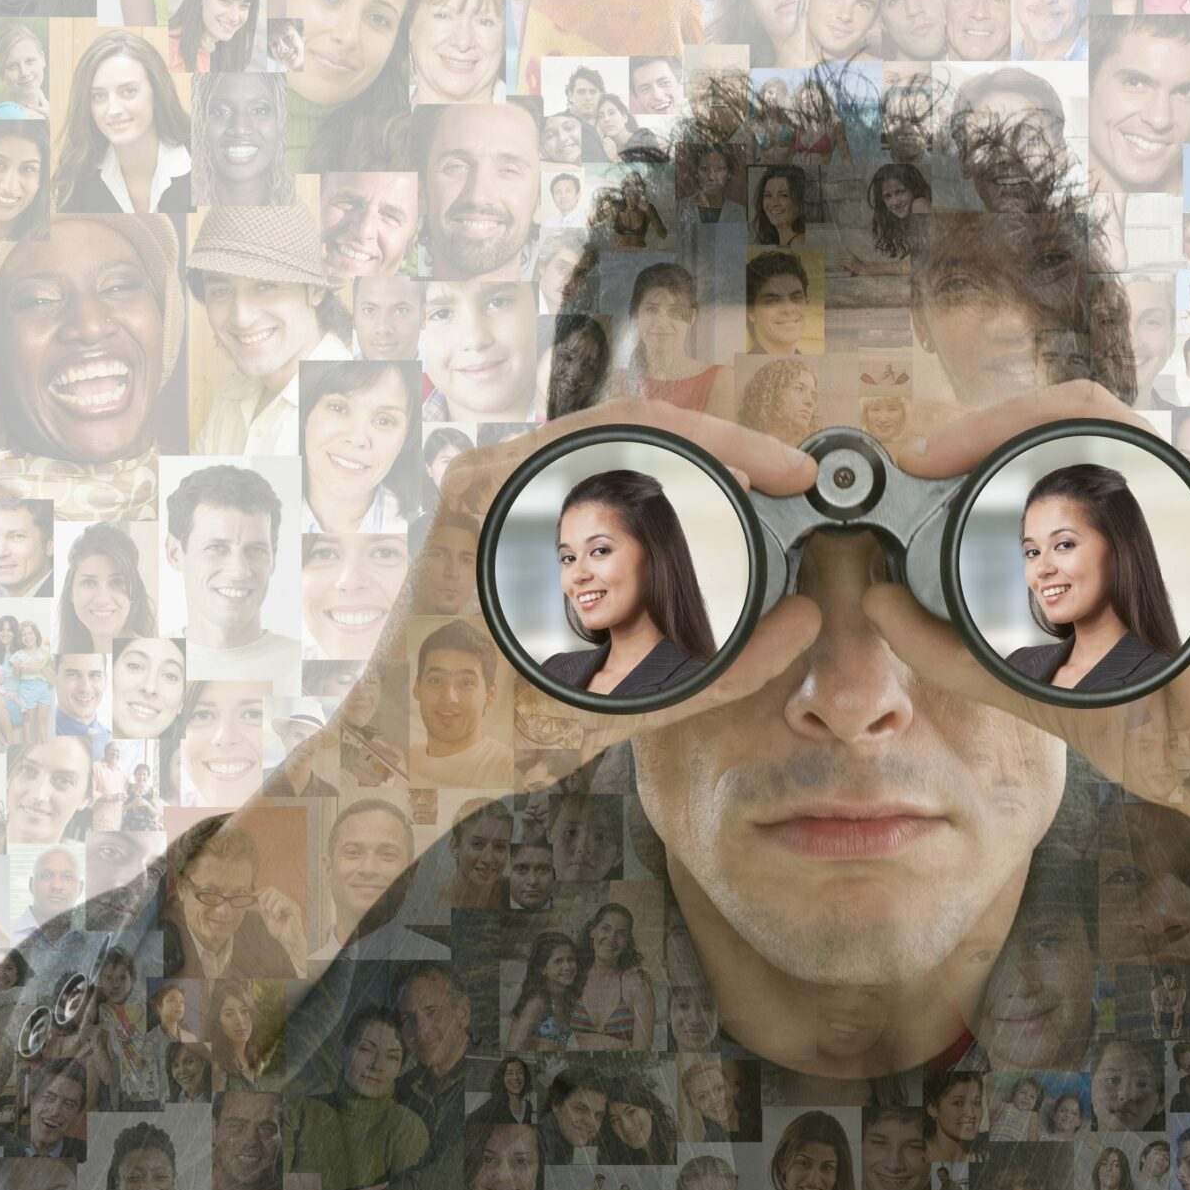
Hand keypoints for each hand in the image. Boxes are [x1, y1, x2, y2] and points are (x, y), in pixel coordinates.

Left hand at [254, 884, 305, 960]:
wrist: (289, 942)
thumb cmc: (280, 931)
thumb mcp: (267, 917)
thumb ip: (262, 908)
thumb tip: (252, 899)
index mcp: (281, 901)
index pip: (269, 889)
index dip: (260, 892)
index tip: (253, 898)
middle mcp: (286, 900)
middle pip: (271, 889)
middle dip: (263, 900)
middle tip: (264, 911)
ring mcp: (291, 904)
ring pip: (276, 895)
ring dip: (269, 907)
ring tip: (272, 916)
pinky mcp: (294, 909)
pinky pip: (281, 902)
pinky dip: (275, 910)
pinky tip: (277, 917)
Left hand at [267, 397, 819, 811]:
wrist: (391, 762)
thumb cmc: (465, 737)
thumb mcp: (600, 706)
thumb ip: (714, 669)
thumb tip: (797, 622)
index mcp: (494, 496)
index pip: (633, 428)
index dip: (726, 442)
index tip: (787, 471)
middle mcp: (485, 477)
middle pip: (628, 426)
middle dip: (720, 446)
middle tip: (785, 480)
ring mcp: (485, 496)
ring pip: (609, 449)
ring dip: (688, 465)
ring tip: (754, 493)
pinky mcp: (495, 524)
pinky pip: (584, 484)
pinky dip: (650, 494)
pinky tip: (695, 516)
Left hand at [859, 379, 1189, 850]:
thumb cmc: (1155, 726)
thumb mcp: (1031, 681)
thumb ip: (956, 650)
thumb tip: (876, 601)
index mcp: (1119, 542)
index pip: (1041, 471)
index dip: (971, 460)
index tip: (910, 483)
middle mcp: (1151, 509)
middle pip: (1053, 436)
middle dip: (973, 435)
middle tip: (912, 463)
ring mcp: (1178, 496)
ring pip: (1080, 414)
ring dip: (997, 423)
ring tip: (936, 454)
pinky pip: (1115, 426)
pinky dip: (1043, 423)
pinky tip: (989, 452)